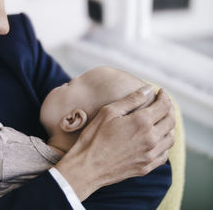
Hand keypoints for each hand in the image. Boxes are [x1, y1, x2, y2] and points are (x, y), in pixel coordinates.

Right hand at [55, 85, 174, 200]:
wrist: (87, 167)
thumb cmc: (93, 138)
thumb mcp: (108, 112)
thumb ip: (131, 99)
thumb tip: (148, 89)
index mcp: (142, 123)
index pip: (163, 106)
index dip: (164, 97)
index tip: (161, 92)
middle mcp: (151, 139)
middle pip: (170, 121)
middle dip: (169, 109)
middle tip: (163, 103)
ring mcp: (150, 155)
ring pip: (170, 138)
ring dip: (169, 126)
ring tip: (163, 119)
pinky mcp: (147, 167)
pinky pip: (164, 154)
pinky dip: (165, 143)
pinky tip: (158, 140)